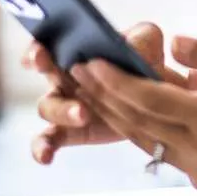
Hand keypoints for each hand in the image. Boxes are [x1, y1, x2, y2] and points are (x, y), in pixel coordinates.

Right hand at [22, 22, 196, 164]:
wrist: (158, 95)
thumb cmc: (145, 59)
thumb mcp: (148, 40)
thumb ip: (141, 38)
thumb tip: (131, 48)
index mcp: (74, 48)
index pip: (47, 42)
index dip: (38, 47)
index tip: (41, 52)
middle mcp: (63, 75)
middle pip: (44, 71)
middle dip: (46, 72)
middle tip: (69, 71)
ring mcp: (64, 104)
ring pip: (48, 107)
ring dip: (63, 111)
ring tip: (84, 115)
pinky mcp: (72, 131)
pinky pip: (48, 140)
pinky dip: (43, 148)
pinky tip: (46, 157)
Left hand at [70, 36, 196, 188]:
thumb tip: (173, 41)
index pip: (151, 100)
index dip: (116, 81)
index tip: (92, 61)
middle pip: (139, 122)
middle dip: (104, 95)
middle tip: (78, 69)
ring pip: (143, 139)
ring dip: (114, 113)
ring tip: (90, 86)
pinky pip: (159, 150)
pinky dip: (138, 127)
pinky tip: (124, 107)